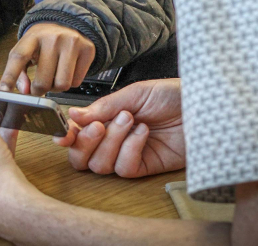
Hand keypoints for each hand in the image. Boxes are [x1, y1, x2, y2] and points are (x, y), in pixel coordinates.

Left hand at [0, 23, 94, 95]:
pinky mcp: (87, 50)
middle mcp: (53, 37)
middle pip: (43, 81)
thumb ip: (19, 71)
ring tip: (53, 77)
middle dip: (38, 90)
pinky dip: (70, 83)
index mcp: (33, 36)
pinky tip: (67, 71)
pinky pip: (76, 83)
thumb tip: (25, 91)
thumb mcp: (27, 49)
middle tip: (38, 86)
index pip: (19, 57)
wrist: (69, 24)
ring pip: (62, 85)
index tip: (3, 91)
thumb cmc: (44, 41)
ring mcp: (72, 43)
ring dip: (55, 88)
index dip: (10, 76)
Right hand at [55, 78, 184, 177]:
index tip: (62, 135)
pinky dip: (130, 149)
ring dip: (113, 141)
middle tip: (99, 126)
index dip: (66, 137)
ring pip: (100, 165)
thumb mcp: (132, 94)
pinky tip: (143, 133)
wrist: (200, 106)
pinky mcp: (144, 167)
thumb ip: (102, 107)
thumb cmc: (168, 94)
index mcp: (104, 118)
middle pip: (81, 158)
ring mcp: (126, 154)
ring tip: (130, 119)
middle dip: (84, 143)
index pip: (75, 134)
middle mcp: (111, 139)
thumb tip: (72, 115)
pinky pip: (124, 168)